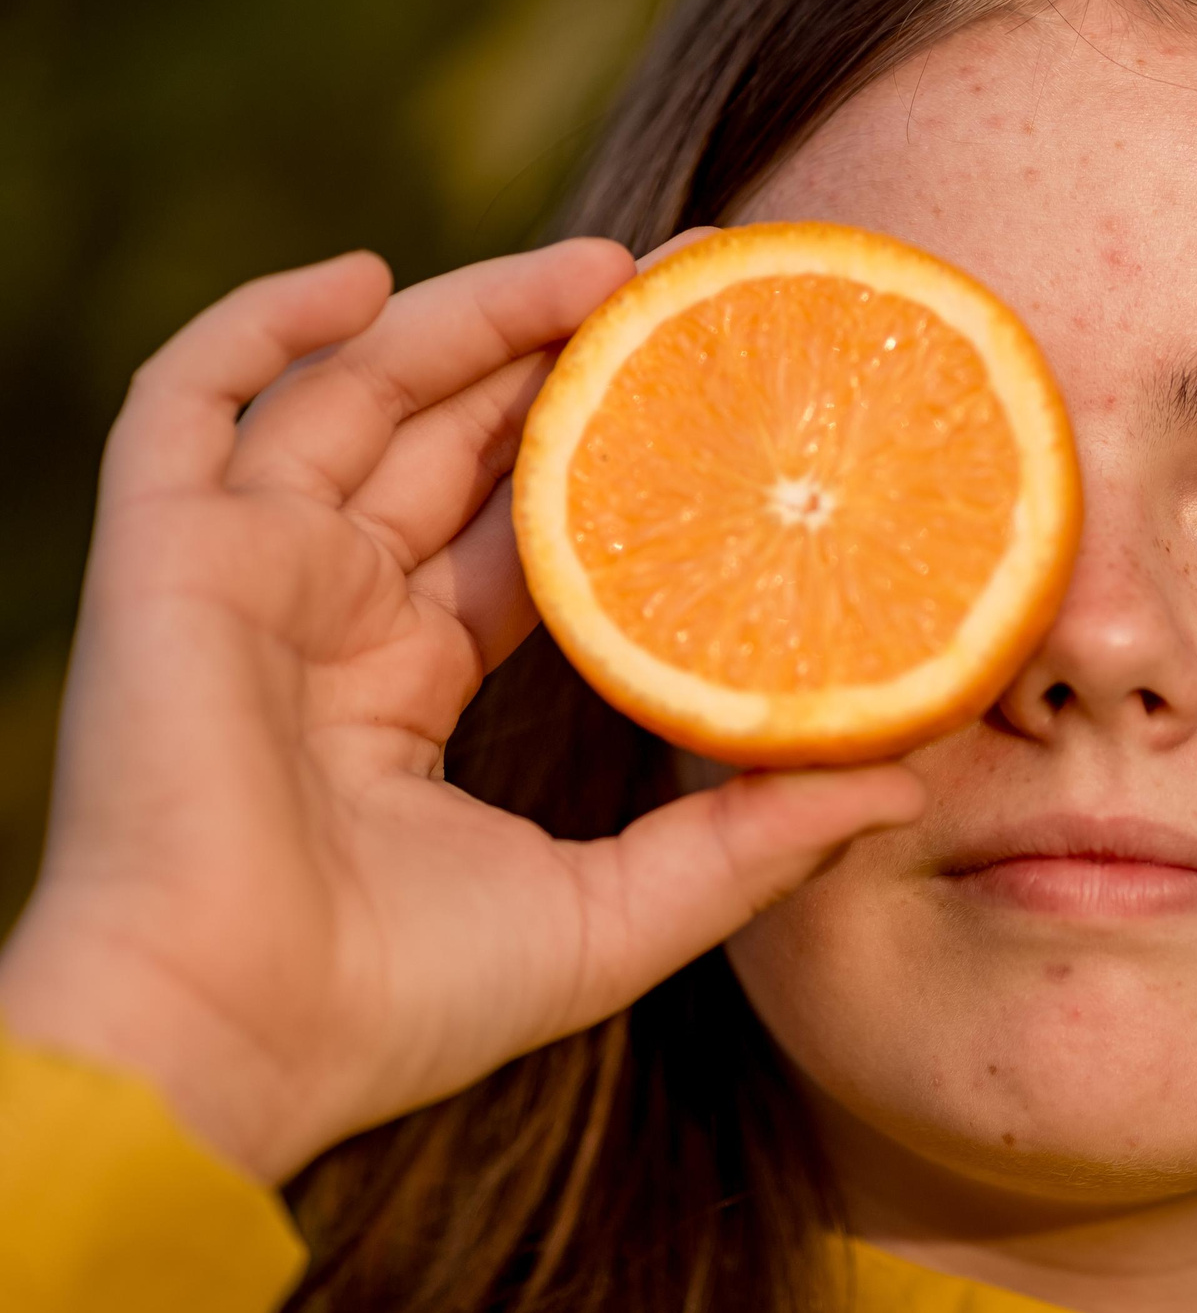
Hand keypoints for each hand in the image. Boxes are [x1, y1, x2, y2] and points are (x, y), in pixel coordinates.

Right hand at [0, 235, 923, 1182]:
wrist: (230, 1044)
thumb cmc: (404, 1003)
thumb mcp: (622, 909)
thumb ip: (754, 840)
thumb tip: (914, 785)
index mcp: (408, 681)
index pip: (527, 527)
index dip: (617, 446)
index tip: (720, 380)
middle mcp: (329, 611)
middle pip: (452, 436)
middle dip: (561, 350)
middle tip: (685, 285)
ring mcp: (245, 576)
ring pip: (355, 394)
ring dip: (468, 316)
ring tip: (597, 268)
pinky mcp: (166, 557)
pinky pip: (185, 402)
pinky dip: (260, 324)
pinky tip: (365, 276)